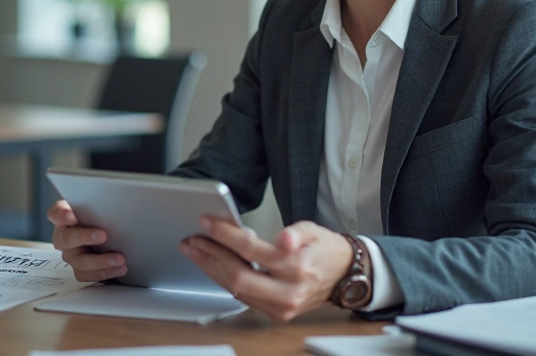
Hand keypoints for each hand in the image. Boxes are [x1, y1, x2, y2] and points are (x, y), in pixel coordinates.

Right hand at [47, 200, 126, 281]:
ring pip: (79, 261)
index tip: (73, 216)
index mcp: (65, 217)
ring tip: (119, 258)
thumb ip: (98, 204)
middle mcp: (64, 237)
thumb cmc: (98, 217)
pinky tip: (119, 269)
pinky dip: (105, 273)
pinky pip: (87, 275)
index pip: (56, 213)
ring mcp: (71, 255)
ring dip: (100, 261)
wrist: (106, 233)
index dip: (62, 215)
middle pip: (66, 238)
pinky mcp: (80, 269)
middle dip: (85, 237)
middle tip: (103, 235)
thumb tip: (116, 199)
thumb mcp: (97, 207)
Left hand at [179, 217, 360, 321]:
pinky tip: (212, 265)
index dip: (225, 235)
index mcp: (298, 267)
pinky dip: (224, 280)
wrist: (344, 275)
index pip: (252, 249)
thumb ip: (296, 232)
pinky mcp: (276, 313)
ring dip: (211, 269)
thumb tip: (283, 238)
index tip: (207, 222)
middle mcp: (288, 291)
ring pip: (236, 290)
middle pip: (238, 275)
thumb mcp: (314, 230)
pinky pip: (242, 297)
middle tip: (191, 241)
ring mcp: (281, 307)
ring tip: (195, 251)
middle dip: (210, 256)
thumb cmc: (325, 250)